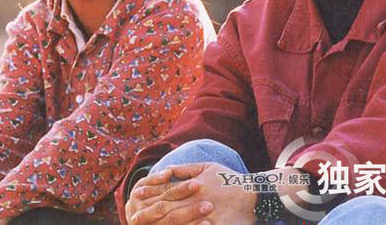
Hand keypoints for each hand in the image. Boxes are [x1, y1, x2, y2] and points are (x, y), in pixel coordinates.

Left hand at [127, 163, 256, 224]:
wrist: (252, 194)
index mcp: (192, 186)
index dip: (150, 193)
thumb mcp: (207, 167)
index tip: (135, 195)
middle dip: (148, 212)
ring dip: (159, 223)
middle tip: (133, 216)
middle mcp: (194, 201)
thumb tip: (167, 169)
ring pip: (175, 222)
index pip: (166, 190)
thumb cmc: (228, 179)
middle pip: (166, 208)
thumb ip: (186, 169)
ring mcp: (202, 216)